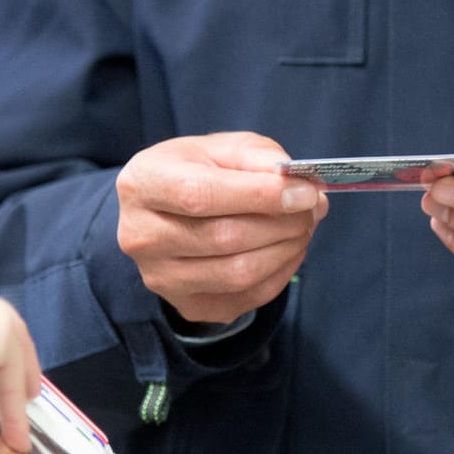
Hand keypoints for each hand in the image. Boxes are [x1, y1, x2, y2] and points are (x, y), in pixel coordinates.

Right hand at [116, 132, 328, 323]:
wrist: (166, 211)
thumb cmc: (195, 172)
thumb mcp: (222, 148)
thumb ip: (258, 157)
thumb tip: (298, 184)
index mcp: (142, 184)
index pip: (200, 196)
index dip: (259, 196)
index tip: (304, 192)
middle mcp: (141, 237)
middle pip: (223, 238)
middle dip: (282, 224)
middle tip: (311, 208)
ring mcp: (161, 278)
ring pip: (238, 274)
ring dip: (286, 250)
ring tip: (303, 226)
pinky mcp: (187, 306)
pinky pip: (246, 298)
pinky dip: (280, 274)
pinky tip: (287, 249)